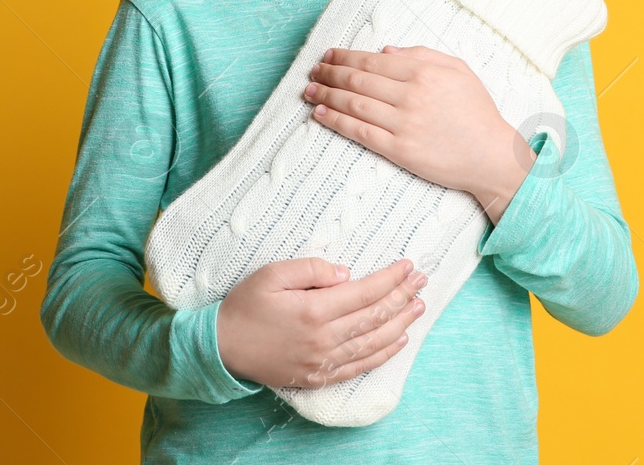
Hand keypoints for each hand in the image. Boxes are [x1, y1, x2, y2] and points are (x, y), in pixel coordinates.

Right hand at [215, 256, 427, 388]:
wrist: (221, 347)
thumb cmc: (245, 305)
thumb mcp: (272, 274)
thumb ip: (310, 270)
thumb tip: (346, 274)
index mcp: (313, 310)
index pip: (365, 292)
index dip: (390, 278)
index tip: (408, 266)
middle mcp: (323, 338)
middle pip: (374, 316)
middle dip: (402, 297)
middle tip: (422, 281)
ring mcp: (322, 361)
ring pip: (373, 343)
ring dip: (400, 324)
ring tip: (419, 307)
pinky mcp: (318, 377)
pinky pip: (359, 367)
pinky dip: (383, 354)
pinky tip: (399, 341)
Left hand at [304, 45, 533, 221]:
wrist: (492, 156)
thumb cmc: (477, 112)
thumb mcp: (458, 70)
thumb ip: (422, 54)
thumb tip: (385, 50)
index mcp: (423, 72)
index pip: (372, 60)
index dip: (345, 56)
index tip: (329, 54)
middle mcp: (410, 95)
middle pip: (358, 79)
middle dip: (330, 72)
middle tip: (313, 70)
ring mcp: (403, 123)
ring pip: (353, 103)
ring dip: (326, 94)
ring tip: (308, 89)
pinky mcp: (399, 150)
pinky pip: (359, 132)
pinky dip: (336, 121)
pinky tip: (320, 113)